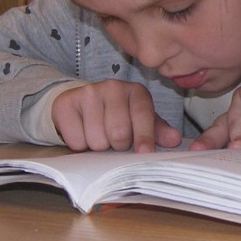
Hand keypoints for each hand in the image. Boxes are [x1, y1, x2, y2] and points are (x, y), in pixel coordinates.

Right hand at [52, 80, 181, 152]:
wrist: (83, 105)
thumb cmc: (119, 116)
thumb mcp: (141, 121)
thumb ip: (158, 131)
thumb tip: (174, 140)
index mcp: (136, 91)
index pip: (143, 116)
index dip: (144, 138)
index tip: (144, 153)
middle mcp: (113, 87)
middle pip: (118, 133)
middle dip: (117, 145)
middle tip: (115, 140)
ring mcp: (88, 93)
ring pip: (97, 140)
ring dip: (98, 146)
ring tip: (99, 134)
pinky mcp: (66, 103)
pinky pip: (76, 141)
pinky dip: (79, 144)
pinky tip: (83, 132)